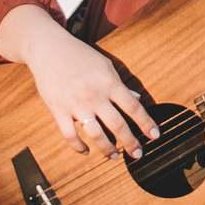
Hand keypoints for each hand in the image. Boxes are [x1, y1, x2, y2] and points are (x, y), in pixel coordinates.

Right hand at [0, 6, 157, 160]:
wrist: (48, 48)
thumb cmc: (80, 55)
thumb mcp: (105, 65)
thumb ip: (120, 84)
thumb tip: (137, 100)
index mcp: (109, 82)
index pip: (133, 107)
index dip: (146, 123)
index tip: (155, 136)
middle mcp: (95, 95)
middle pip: (118, 125)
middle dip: (131, 143)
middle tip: (138, 154)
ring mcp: (76, 104)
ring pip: (96, 135)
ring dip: (108, 150)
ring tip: (115, 157)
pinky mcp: (58, 110)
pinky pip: (70, 135)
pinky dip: (79, 147)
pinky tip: (86, 151)